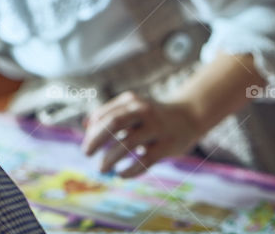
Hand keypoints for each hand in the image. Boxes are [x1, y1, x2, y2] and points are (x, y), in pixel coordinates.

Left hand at [80, 91, 202, 177]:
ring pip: (127, 144)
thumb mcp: (132, 107)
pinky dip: (129, 170)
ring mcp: (156, 128)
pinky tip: (120, 174)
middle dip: (95, 140)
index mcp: (132, 100)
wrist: (188, 117)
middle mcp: (144, 111)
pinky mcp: (166, 146)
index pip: (104, 115)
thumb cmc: (152, 116)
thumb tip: (85, 125)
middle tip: (86, 153)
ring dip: (109, 158)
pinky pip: (144, 161)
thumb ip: (109, 114)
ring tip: (101, 168)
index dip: (92, 131)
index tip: (87, 144)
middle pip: (114, 123)